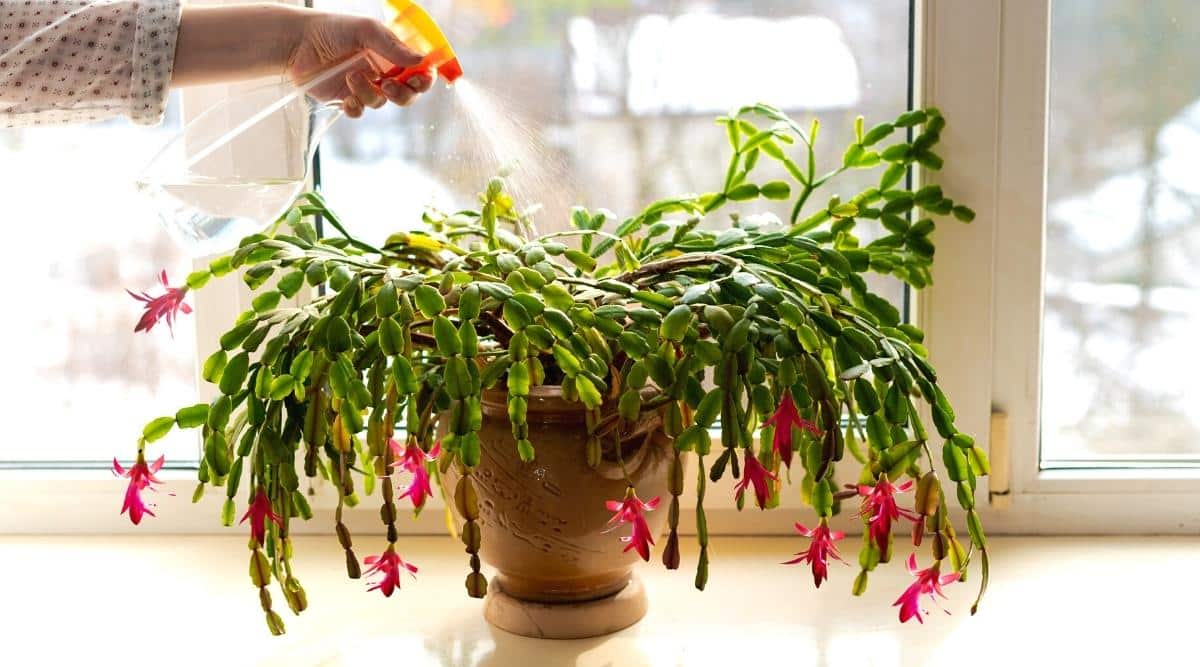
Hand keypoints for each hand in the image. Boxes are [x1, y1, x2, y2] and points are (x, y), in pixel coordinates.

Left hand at [285, 11, 435, 117]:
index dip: (425, 78)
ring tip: (350, 77)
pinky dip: (355, 107)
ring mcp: (365, 87)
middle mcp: (382, 72)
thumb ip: (393, 46)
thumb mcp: (366, 30)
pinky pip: (359, 112)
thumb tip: (421, 61)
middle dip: (403, 94)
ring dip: (369, 93)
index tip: (421, 79)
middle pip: (407, 94)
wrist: (297, 42)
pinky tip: (346, 98)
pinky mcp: (346, 99)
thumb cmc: (332, 29)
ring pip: (381, 103)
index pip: (419, 71)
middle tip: (389, 85)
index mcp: (391, 54)